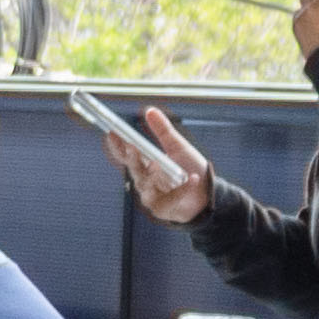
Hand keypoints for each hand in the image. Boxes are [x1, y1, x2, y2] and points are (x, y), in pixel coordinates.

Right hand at [103, 104, 215, 225]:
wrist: (206, 195)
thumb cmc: (190, 170)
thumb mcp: (178, 146)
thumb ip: (163, 130)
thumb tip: (149, 110)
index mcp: (146, 165)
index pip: (127, 155)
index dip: (118, 146)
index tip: (112, 133)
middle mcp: (145, 181)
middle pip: (134, 169)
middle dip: (132, 158)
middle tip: (131, 147)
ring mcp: (152, 197)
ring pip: (147, 186)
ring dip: (152, 176)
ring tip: (158, 164)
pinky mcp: (163, 209)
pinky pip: (171, 198)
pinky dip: (183, 189)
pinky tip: (192, 179)